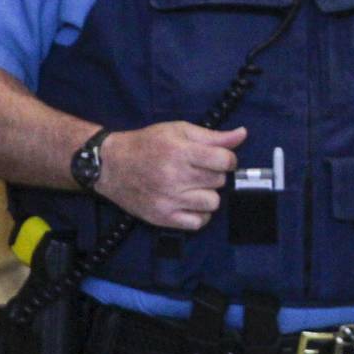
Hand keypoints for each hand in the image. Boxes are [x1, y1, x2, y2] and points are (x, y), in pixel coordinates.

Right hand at [97, 123, 246, 229]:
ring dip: (208, 194)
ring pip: (212, 203)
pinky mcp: (163, 217)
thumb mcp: (178, 131)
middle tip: (198, 169)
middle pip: (219, 181)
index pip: (224, 161)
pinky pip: (198, 223)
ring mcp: (169, 200)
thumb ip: (212, 135)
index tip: (218, 158)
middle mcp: (175, 177)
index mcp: (180, 152)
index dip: (227, 159)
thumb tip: (242, 134)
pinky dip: (199, 214)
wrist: (111, 166)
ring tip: (193, 186)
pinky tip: (189, 202)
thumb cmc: (147, 144)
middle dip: (214, 174)